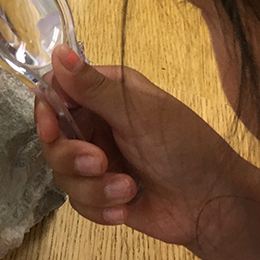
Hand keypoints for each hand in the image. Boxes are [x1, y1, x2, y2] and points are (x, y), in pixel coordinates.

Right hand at [37, 45, 243, 245]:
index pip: (56, 93)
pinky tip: (125, 208)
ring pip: (63, 174)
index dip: (46, 111)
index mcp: (106, 94)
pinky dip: (100, 207)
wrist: (214, 203)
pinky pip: (78, 201)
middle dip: (72, 156)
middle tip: (101, 163)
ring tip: (127, 189)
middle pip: (53, 138)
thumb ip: (94, 87)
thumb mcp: (139, 112)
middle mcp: (97, 124)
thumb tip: (57, 51)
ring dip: (94, 187)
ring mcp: (98, 161)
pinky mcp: (101, 194)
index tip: (50, 130)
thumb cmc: (185, 146)